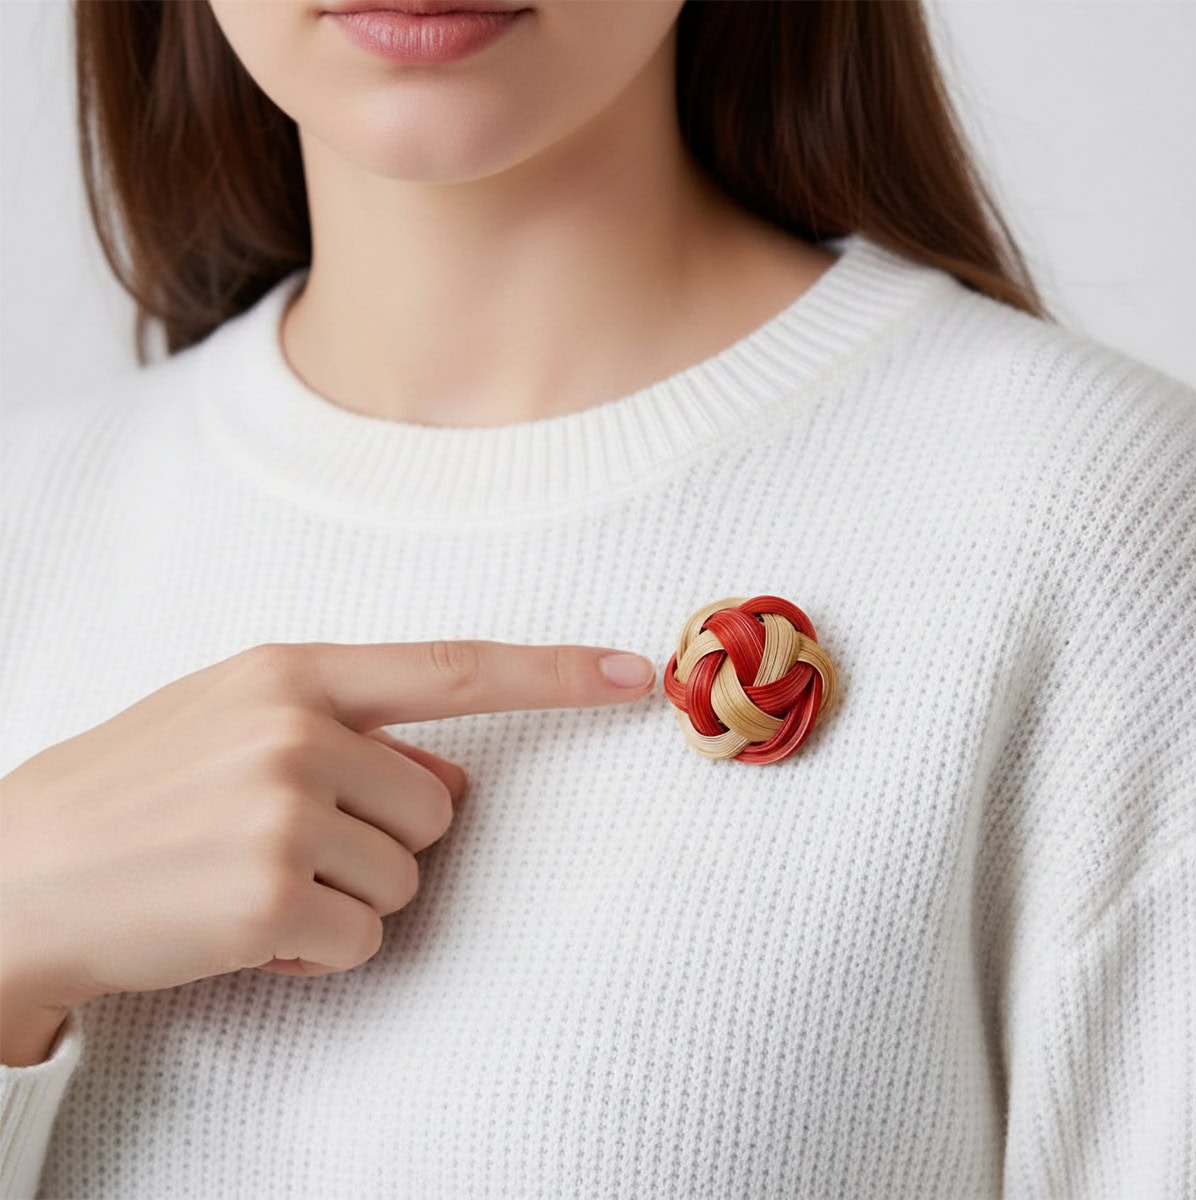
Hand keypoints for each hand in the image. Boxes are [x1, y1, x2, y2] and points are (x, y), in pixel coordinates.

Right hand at [0, 639, 654, 1063]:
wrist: (15, 874)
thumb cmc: (137, 793)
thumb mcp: (234, 722)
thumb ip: (348, 729)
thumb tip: (448, 775)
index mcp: (292, 672)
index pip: (453, 667)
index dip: (554, 673)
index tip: (634, 675)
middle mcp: (295, 729)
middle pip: (440, 809)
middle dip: (386, 842)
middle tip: (289, 847)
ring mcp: (282, 810)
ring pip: (408, 880)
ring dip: (348, 899)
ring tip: (257, 883)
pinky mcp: (268, 897)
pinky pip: (365, 940)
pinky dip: (319, 952)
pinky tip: (248, 931)